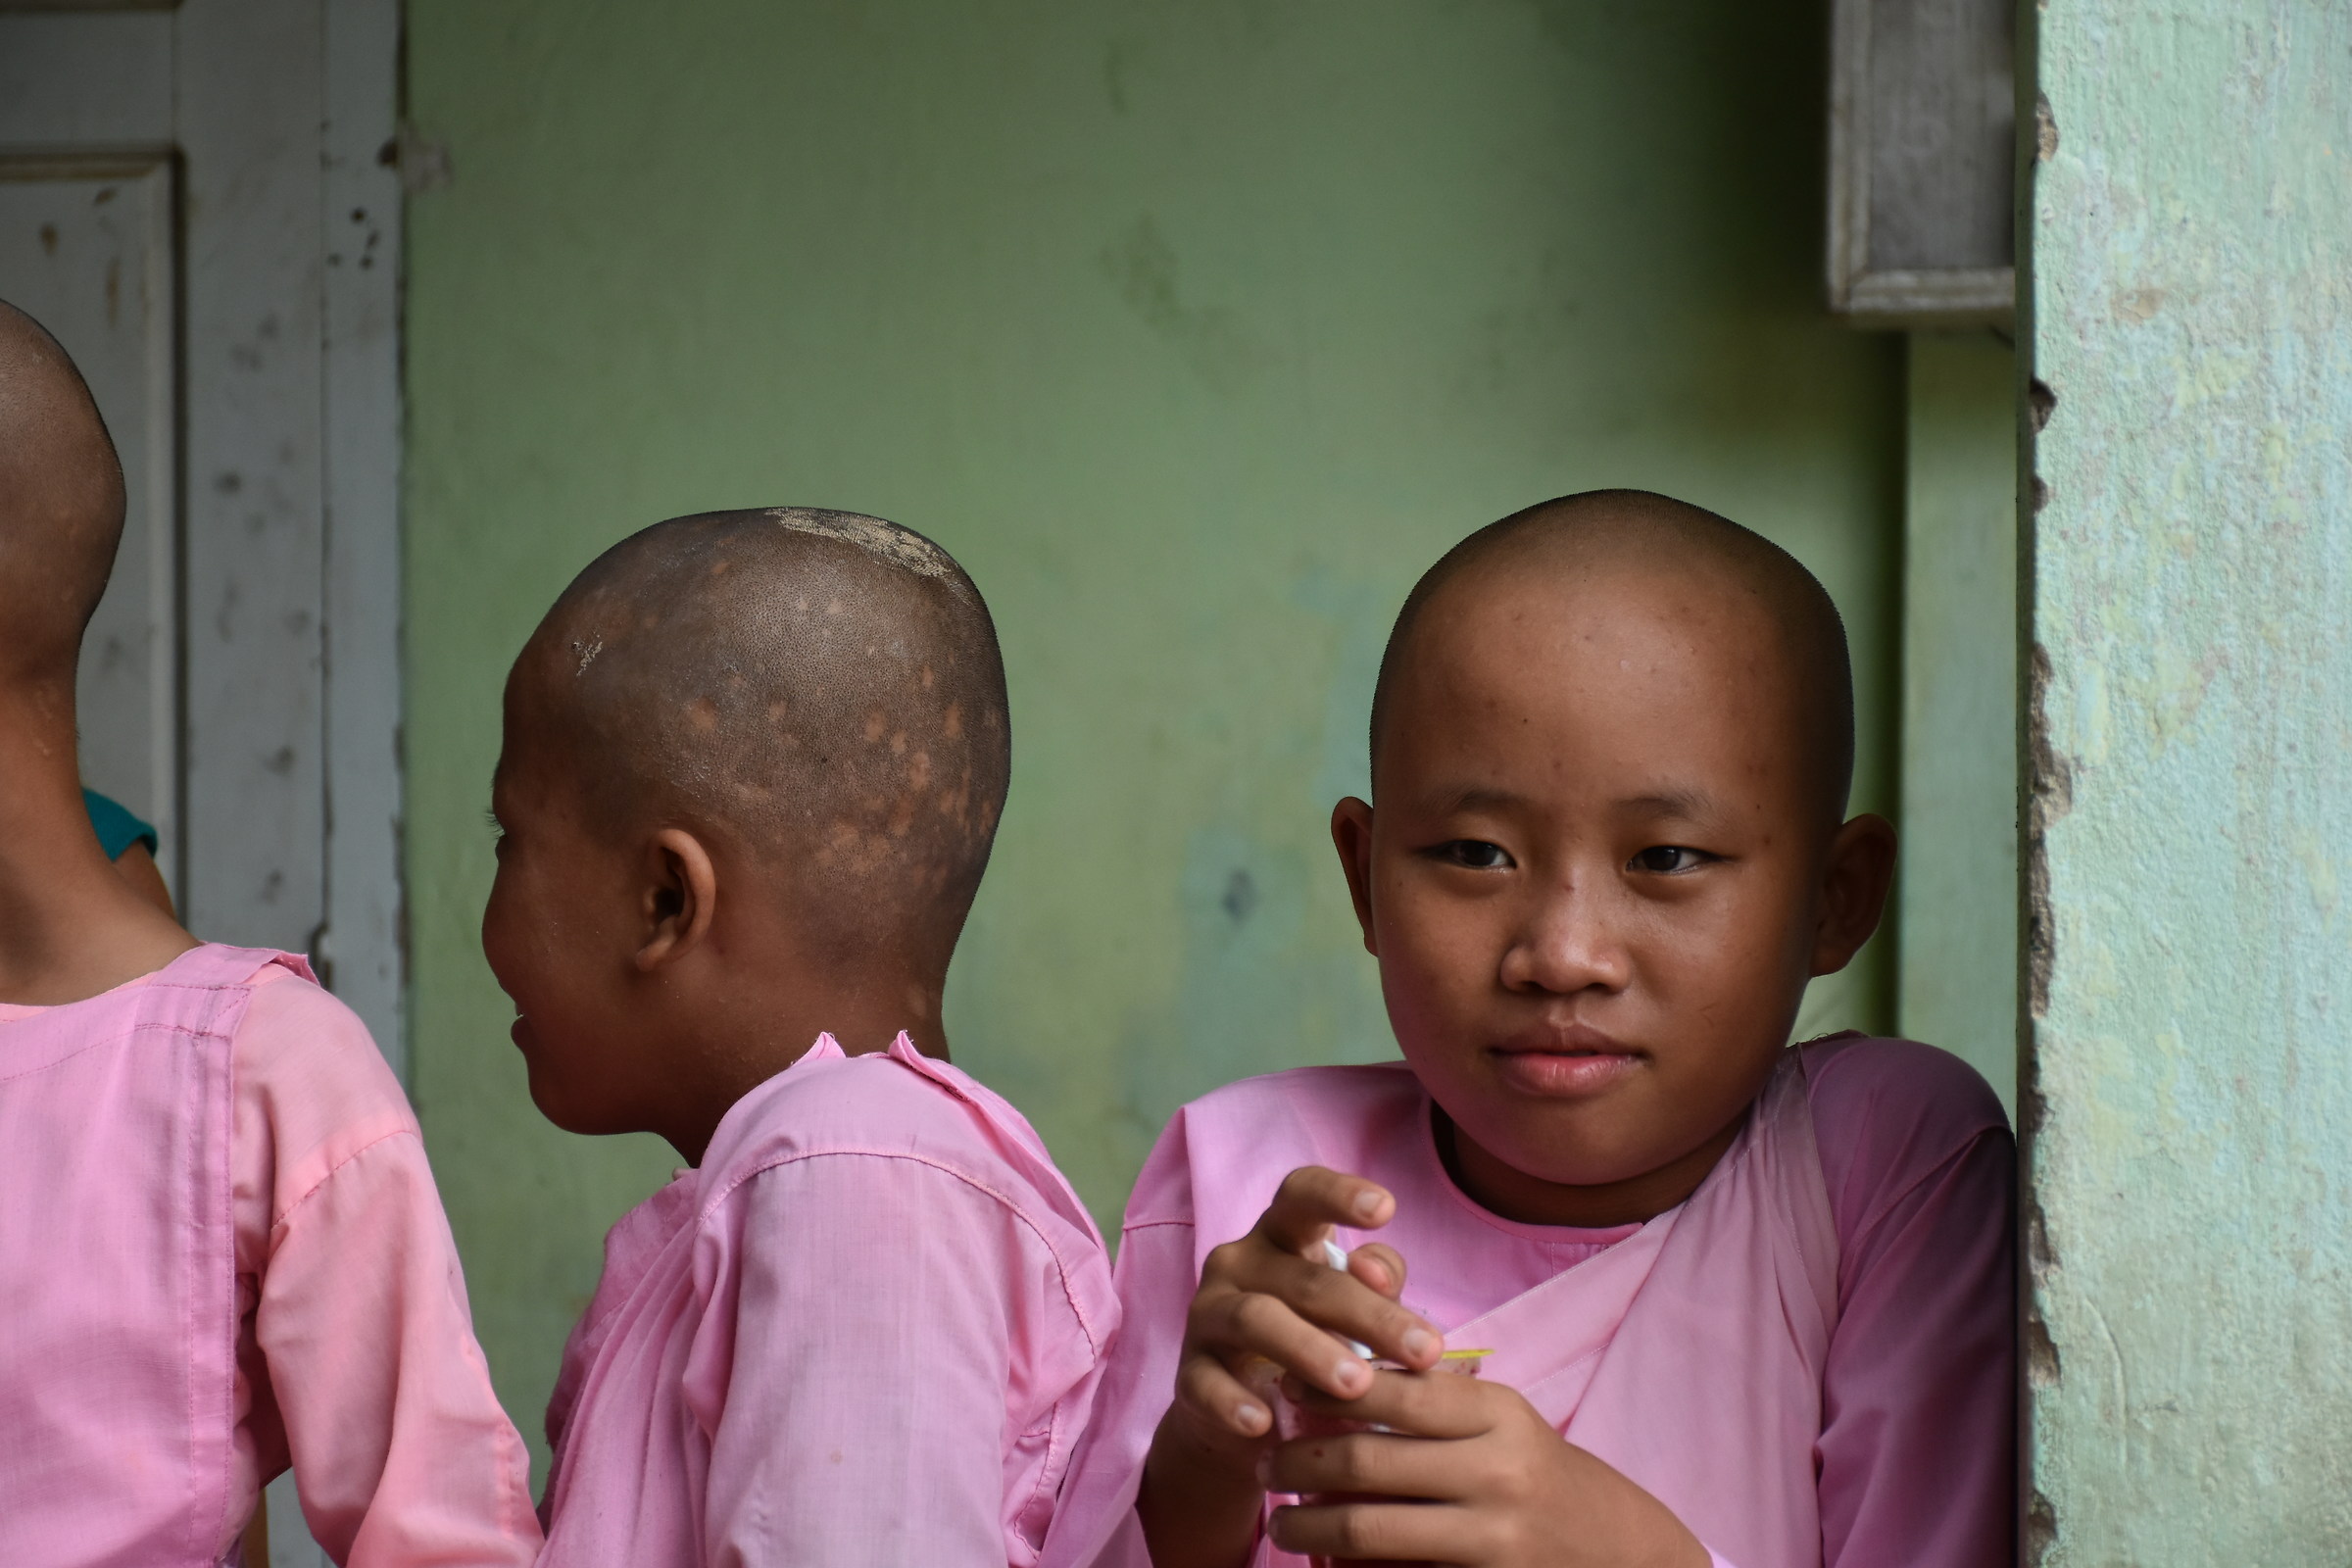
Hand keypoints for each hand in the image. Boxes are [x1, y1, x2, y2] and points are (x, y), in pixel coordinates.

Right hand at [1139, 1167, 1443, 1567]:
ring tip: (1357, 1385)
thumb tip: (1382, 1277)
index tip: (1385, 1208)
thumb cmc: (1314, 1337)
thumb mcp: (1352, 1308)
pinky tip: (1263, 1424)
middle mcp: (1239, 1263)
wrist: (1240, 1413)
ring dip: (1309, 1350)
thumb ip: (1377, 1281)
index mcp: (1282, 1236)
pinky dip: (1232, 1402)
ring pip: (1256, 1319)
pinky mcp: (1189, 1372)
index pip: (1302, 1196)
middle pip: (1305, 1279)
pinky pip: (1205, 1383)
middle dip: (1370, 1315)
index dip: (1339, 1194)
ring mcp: (1207, 1315)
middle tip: (1424, 1352)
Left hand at [1265, 1370, 1708, 1567]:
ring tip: (1278, 1521)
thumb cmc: (1538, 1474)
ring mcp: (1493, 1533)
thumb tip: (1331, 1369)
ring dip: (1306, 1522)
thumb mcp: (1502, 1421)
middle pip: (1365, 1457)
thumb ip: (1433, 1397)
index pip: (1389, 1388)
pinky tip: (1323, 1561)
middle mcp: (1497, 1468)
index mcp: (1497, 1412)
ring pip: (1368, 1525)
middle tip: (1266, 1466)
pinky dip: (1346, 1567)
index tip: (1282, 1389)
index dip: (1323, 1387)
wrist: (1620, 1551)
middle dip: (1298, 1462)